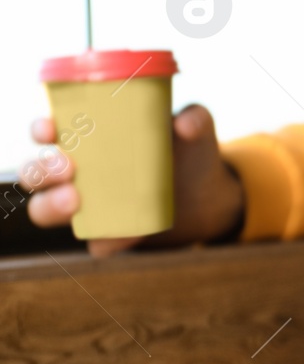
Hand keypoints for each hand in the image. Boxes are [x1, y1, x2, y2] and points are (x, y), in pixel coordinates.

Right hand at [23, 104, 245, 257]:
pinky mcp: (107, 236)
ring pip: (44, 210)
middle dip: (40, 170)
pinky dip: (106, 241)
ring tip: (76, 202)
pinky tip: (124, 236)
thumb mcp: (197, 130)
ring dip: (51, 206)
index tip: (51, 130)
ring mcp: (87, 207)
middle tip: (68, 169)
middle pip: (34, 173)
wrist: (209, 196)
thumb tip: (185, 124)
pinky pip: (96, 244)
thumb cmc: (189, 152)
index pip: (46, 131)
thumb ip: (195, 119)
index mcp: (87, 138)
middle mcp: (76, 173)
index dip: (41, 130)